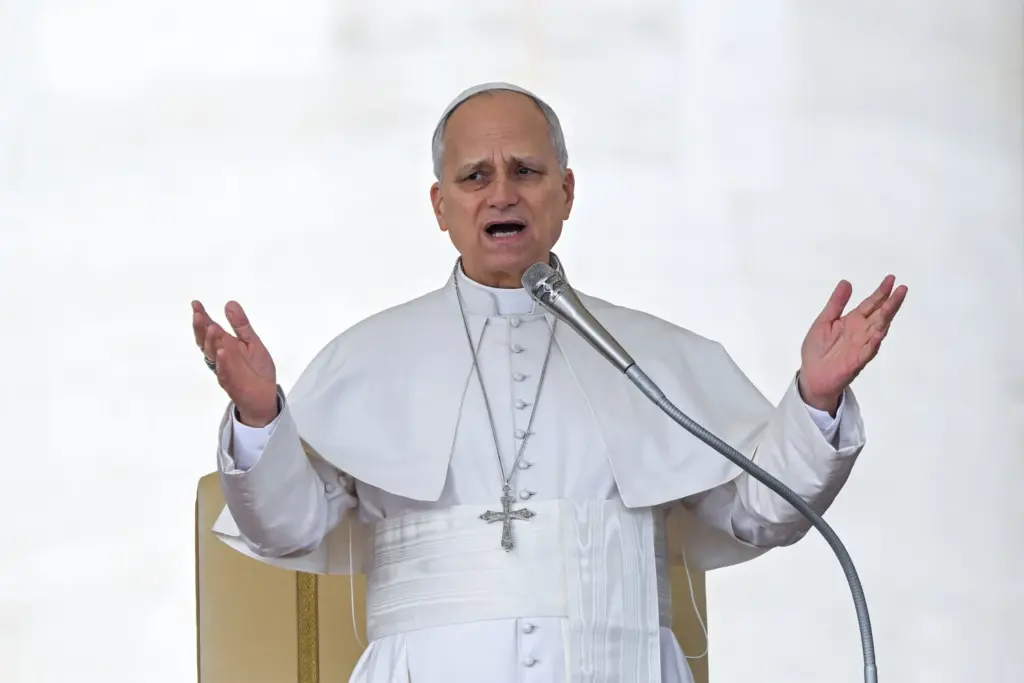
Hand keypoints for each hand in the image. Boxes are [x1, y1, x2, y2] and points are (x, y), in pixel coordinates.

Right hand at [192, 300, 278, 425]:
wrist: (265, 394)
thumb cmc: (256, 368)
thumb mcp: (251, 341)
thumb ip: (240, 324)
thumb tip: (229, 303)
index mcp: (225, 345)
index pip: (210, 329)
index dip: (202, 317)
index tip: (195, 304)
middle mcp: (220, 357)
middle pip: (206, 341)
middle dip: (201, 329)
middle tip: (198, 315)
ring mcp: (224, 370)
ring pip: (213, 355)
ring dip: (211, 342)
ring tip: (212, 328)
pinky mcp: (232, 383)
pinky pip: (225, 372)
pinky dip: (223, 362)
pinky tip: (222, 352)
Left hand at [798, 275, 906, 414]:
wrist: (811, 374)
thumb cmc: (817, 349)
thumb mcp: (824, 321)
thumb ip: (836, 303)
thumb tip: (846, 282)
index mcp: (852, 321)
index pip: (870, 304)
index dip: (880, 292)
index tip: (891, 278)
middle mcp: (861, 331)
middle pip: (879, 314)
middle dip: (891, 301)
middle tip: (902, 288)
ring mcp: (862, 345)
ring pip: (878, 328)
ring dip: (887, 316)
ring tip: (896, 301)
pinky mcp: (858, 360)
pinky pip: (869, 350)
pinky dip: (874, 341)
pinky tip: (880, 331)